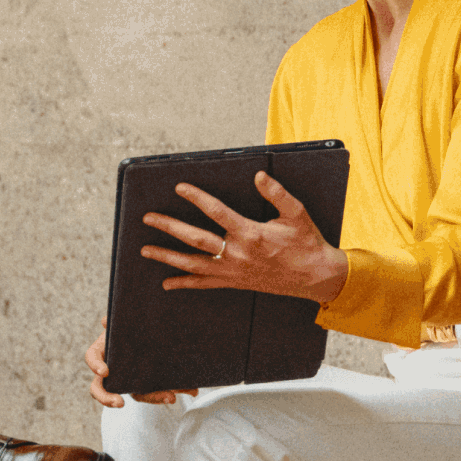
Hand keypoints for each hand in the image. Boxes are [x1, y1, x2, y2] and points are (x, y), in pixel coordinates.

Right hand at [84, 316, 196, 408]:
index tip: (104, 372)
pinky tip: (191, 390)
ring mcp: (133, 378)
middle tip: (119, 403)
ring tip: (171, 398)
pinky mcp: (153, 382)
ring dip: (153, 398)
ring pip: (136, 394)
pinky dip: (174, 390)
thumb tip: (104, 321)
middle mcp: (114, 367)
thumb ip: (119, 318)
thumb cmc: (135, 322)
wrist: (155, 326)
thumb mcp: (129, 318)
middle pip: (103, 388)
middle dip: (108, 398)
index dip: (95, 365)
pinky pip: (160, 391)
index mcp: (105, 348)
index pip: (92, 357)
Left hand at [139, 171, 348, 302]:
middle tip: (149, 217)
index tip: (179, 187)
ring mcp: (233, 271)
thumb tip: (259, 176)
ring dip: (167, 256)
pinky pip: (204, 284)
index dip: (196, 197)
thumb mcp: (297, 214)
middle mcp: (237, 253)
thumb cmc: (306, 243)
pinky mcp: (234, 282)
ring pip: (193, 264)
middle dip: (169, 226)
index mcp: (250, 233)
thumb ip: (277, 194)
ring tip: (145, 250)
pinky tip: (166, 283)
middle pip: (195, 238)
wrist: (315, 277)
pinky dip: (184, 284)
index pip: (216, 211)